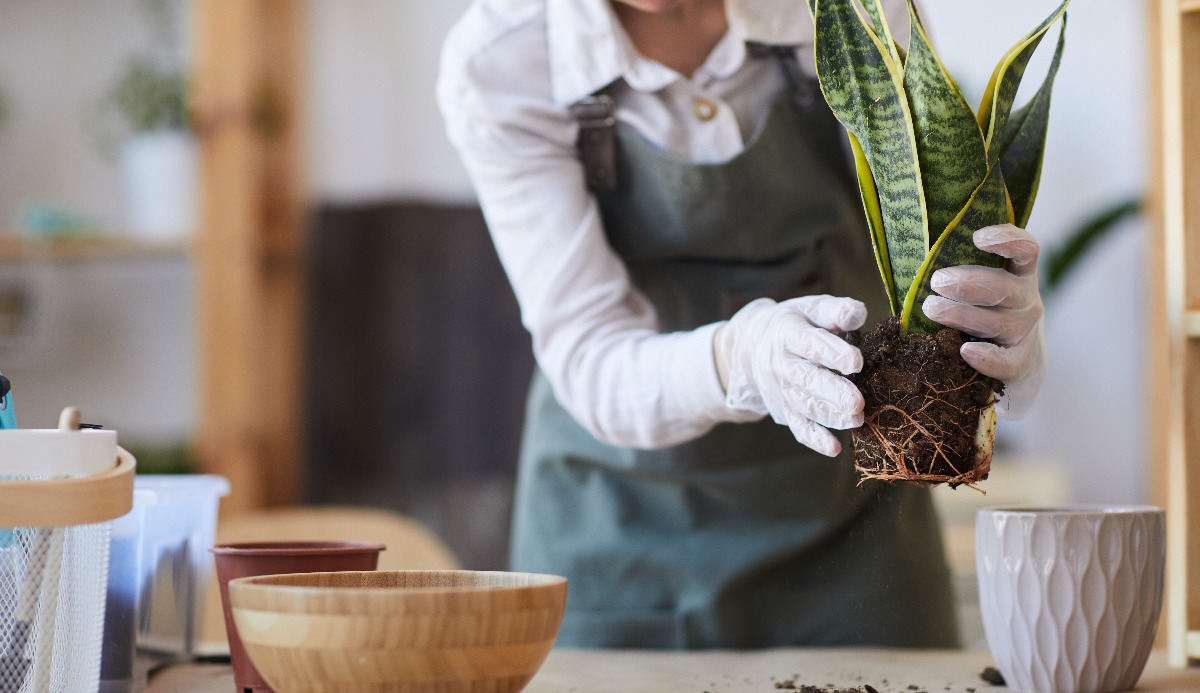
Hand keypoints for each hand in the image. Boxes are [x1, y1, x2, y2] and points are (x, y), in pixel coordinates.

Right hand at [714, 295, 865, 455]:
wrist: (752, 345)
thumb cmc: (795, 324)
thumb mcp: (810, 308)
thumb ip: (834, 311)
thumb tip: (858, 316)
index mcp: (789, 334)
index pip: (809, 344)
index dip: (832, 353)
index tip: (856, 362)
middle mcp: (782, 365)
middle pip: (807, 380)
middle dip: (832, 392)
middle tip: (857, 402)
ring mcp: (783, 390)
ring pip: (805, 406)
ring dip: (830, 416)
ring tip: (857, 419)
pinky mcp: (785, 410)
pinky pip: (798, 427)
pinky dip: (815, 439)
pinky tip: (834, 448)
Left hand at [921, 223, 1045, 415]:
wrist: (1008, 350)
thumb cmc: (981, 305)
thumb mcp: (977, 281)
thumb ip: (957, 266)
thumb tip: (911, 252)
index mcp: (1019, 273)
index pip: (1026, 250)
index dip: (1007, 240)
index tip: (977, 238)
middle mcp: (1026, 299)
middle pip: (1004, 288)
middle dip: (967, 284)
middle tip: (936, 282)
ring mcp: (1024, 331)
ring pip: (999, 323)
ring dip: (962, 315)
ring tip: (931, 308)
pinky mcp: (1018, 360)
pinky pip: (1007, 363)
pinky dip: (988, 358)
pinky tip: (966, 350)